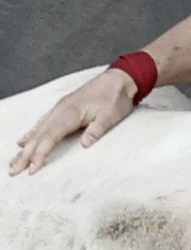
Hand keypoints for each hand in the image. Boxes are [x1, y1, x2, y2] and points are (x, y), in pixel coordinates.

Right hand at [9, 67, 138, 175]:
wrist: (118, 80)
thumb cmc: (115, 97)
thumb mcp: (110, 116)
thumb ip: (96, 130)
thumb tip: (85, 145)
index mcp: (70, 112)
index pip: (49, 136)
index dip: (40, 153)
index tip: (32, 168)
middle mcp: (60, 110)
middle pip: (38, 135)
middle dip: (25, 154)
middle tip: (13, 170)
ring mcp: (60, 108)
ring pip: (37, 130)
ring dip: (25, 147)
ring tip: (14, 160)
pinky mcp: (63, 108)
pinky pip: (42, 123)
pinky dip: (31, 134)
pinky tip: (24, 141)